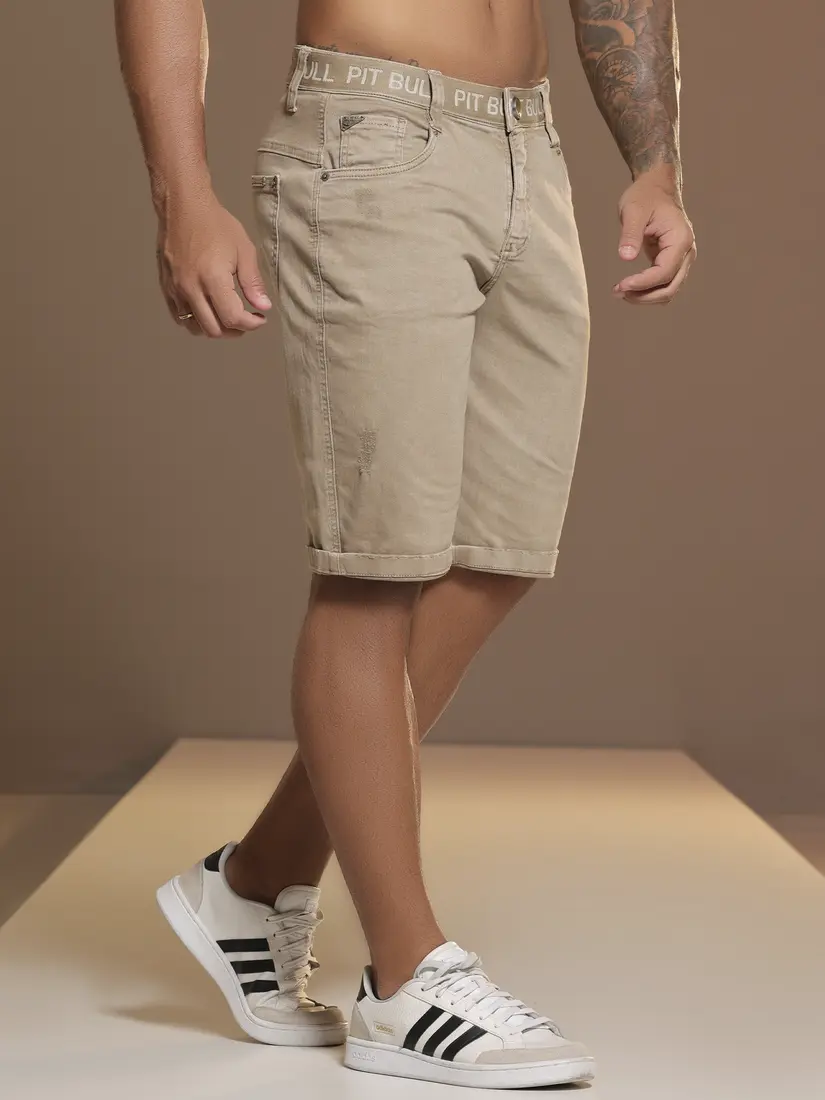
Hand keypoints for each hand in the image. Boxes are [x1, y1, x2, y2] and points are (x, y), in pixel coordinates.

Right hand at [156, 194, 271, 336]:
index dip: (251, 324)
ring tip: (227, 316)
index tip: (260, 318)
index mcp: (212, 279)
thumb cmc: (216, 224)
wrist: (182, 207)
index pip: (232, 318)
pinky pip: (180, 317)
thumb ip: (253, 282)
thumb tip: (263, 307)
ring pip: (194, 327)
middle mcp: (191, 289)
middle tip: (246, 320)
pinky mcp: (166, 287)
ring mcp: (175, 290)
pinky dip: (196, 321)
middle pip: (213, 330)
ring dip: (214, 328)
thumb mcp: (244, 250)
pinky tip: (208, 310)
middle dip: (234, 331)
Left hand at [613, 169, 696, 304]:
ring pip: (668, 290)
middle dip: (644, 296)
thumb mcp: (634, 211)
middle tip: (617, 292)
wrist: (656, 188)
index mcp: (680, 239)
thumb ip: (630, 234)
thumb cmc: (646, 196)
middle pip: (670, 288)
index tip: (621, 285)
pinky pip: (663, 284)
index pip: (664, 272)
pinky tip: (628, 287)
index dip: (643, 283)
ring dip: (645, 297)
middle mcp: (686, 252)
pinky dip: (647, 291)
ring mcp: (682, 259)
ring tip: (620, 292)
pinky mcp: (673, 262)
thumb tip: (625, 257)